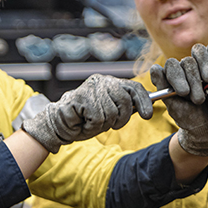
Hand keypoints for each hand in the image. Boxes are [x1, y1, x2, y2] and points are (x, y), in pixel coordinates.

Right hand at [21, 74, 153, 152]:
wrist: (60, 125)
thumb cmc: (86, 120)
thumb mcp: (110, 114)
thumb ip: (125, 108)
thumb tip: (146, 108)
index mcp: (112, 83)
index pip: (134, 88)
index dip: (144, 101)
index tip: (148, 115)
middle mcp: (103, 81)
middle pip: (126, 100)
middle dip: (122, 118)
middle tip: (112, 125)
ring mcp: (91, 87)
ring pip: (112, 112)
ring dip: (103, 124)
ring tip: (92, 122)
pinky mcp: (81, 96)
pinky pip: (98, 117)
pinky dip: (92, 126)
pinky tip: (83, 122)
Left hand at [150, 43, 207, 156]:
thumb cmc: (191, 118)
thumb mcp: (176, 108)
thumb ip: (164, 90)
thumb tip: (155, 69)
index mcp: (169, 78)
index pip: (168, 66)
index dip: (175, 76)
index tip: (183, 93)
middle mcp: (183, 69)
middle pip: (185, 62)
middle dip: (193, 80)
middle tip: (198, 99)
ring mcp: (198, 64)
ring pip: (197, 52)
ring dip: (203, 67)